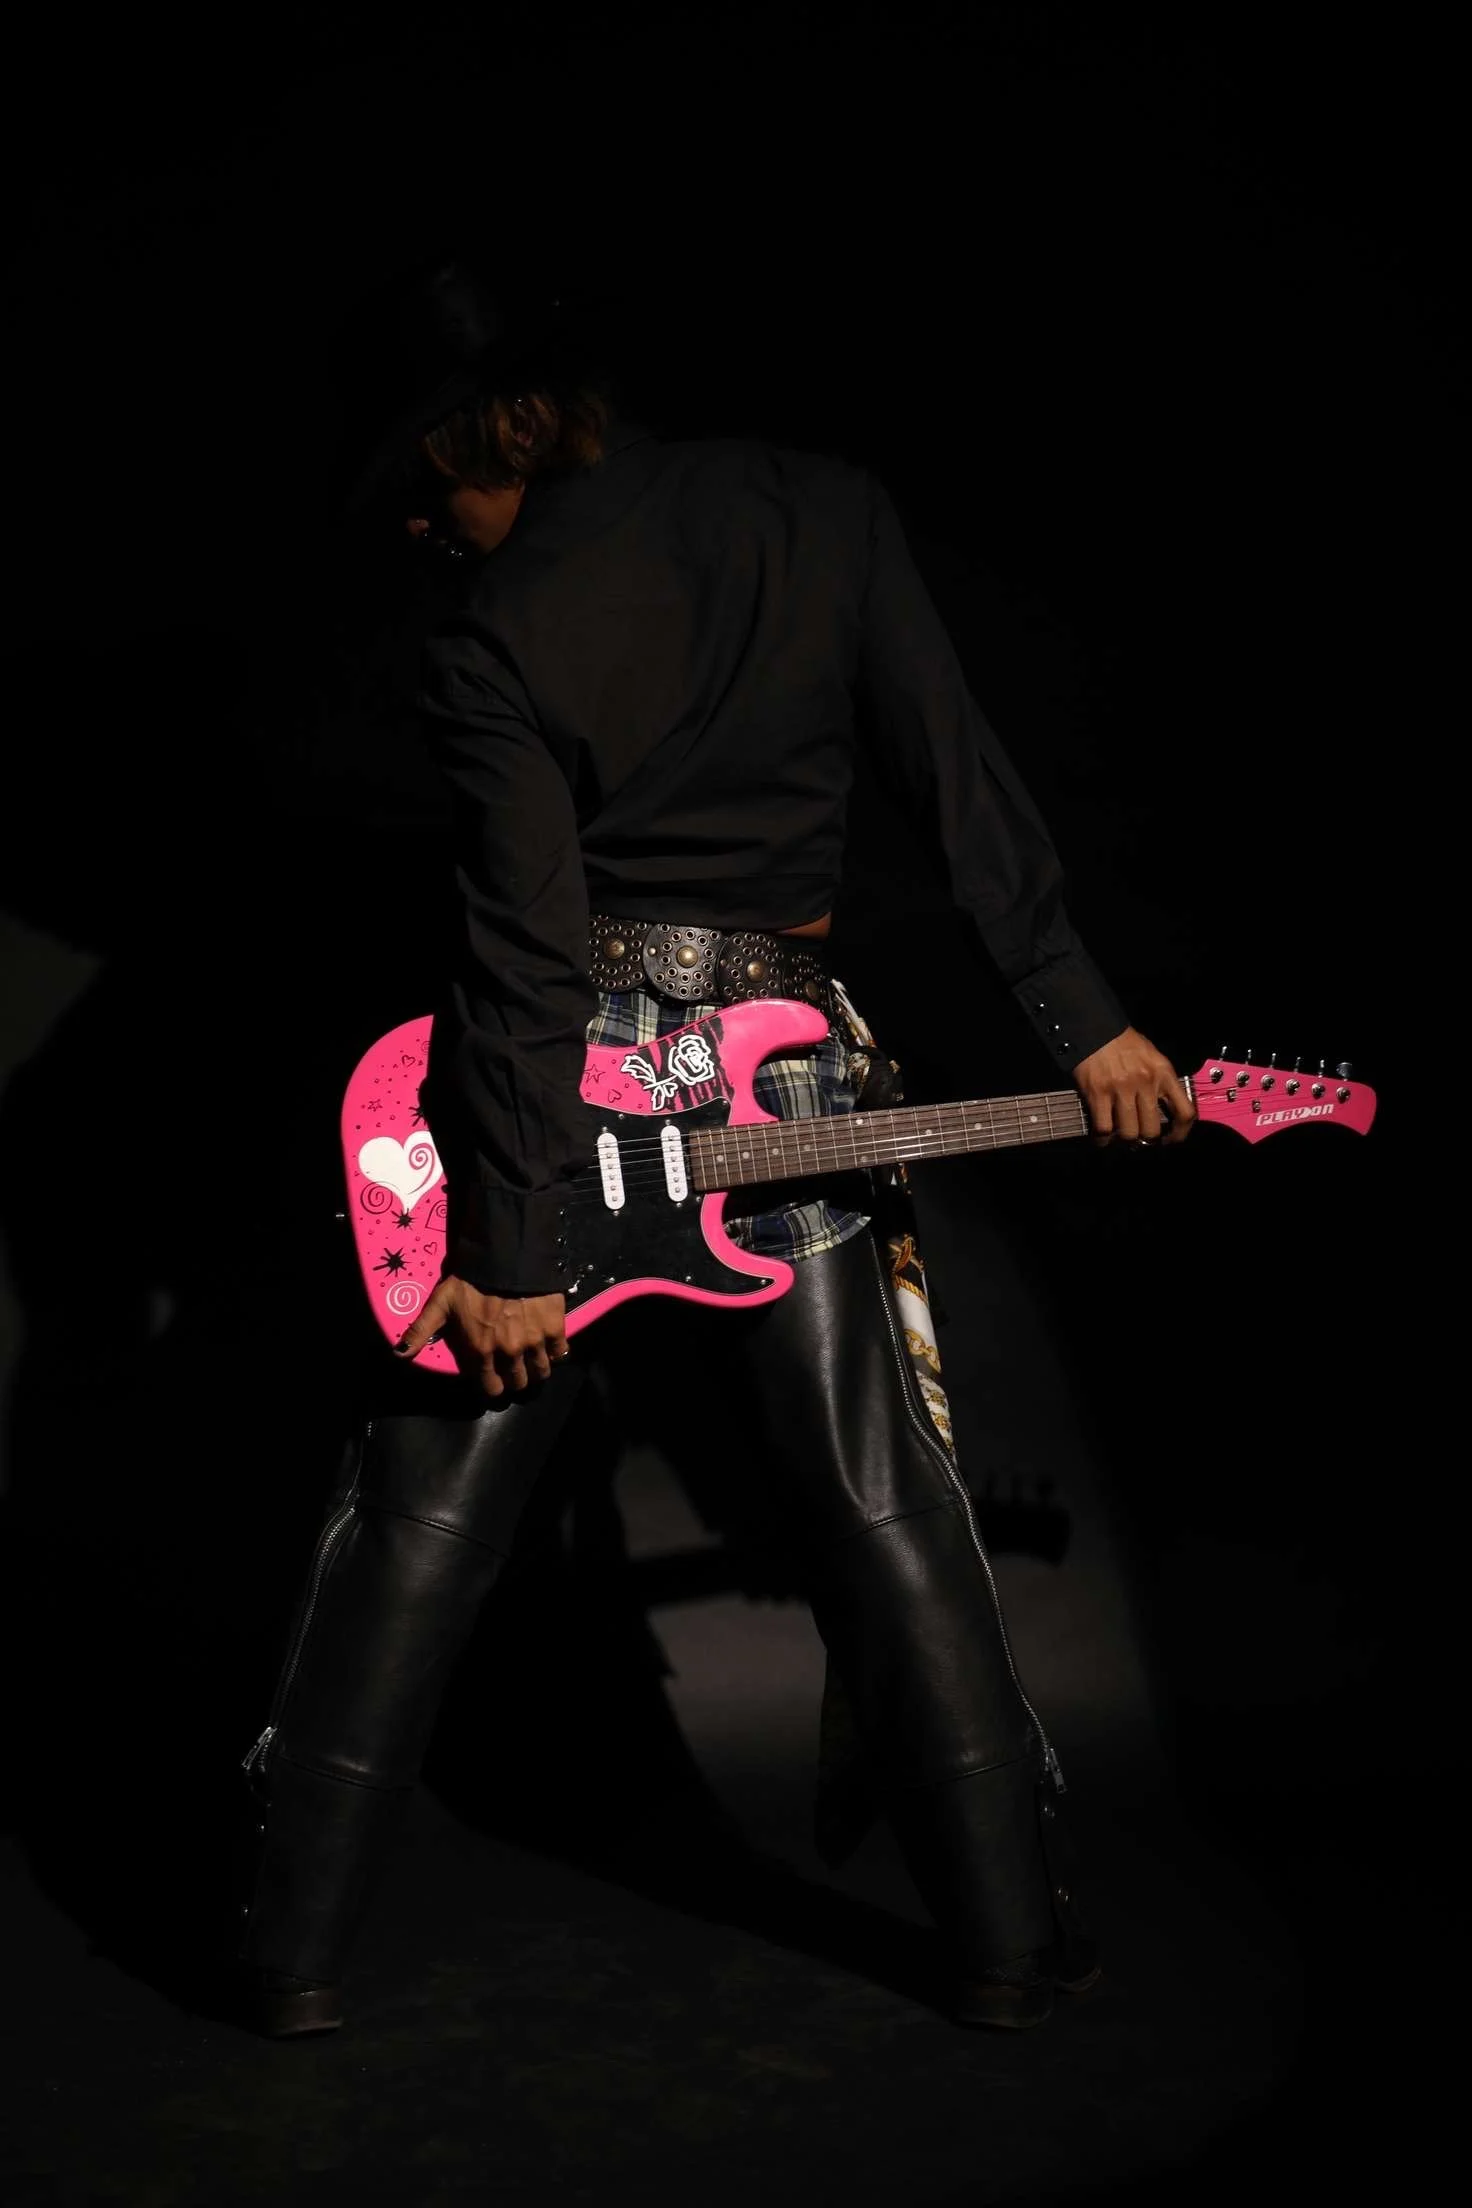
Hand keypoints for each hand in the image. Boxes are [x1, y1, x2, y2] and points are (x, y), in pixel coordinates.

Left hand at [394, 1277, 569, 1397]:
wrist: (506, 1256)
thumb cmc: (470, 1280)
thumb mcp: (441, 1303)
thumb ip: (421, 1330)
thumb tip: (398, 1355)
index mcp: (481, 1351)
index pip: (490, 1387)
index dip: (492, 1387)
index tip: (494, 1382)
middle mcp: (509, 1352)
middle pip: (518, 1383)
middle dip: (514, 1379)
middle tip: (513, 1369)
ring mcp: (534, 1342)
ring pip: (540, 1372)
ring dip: (536, 1370)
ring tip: (533, 1361)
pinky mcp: (555, 1328)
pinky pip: (561, 1353)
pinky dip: (557, 1353)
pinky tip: (550, 1345)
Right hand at [1073, 1026, 1195, 1146]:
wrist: (1096, 1029)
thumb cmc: (1125, 1043)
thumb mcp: (1153, 1057)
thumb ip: (1161, 1081)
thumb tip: (1165, 1109)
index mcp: (1164, 1073)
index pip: (1184, 1112)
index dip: (1180, 1133)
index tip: (1171, 1139)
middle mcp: (1146, 1083)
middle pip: (1152, 1130)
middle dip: (1146, 1141)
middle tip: (1140, 1140)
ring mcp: (1121, 1089)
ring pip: (1129, 1133)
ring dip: (1125, 1140)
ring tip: (1120, 1138)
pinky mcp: (1098, 1093)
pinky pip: (1103, 1128)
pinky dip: (1102, 1139)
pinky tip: (1102, 1138)